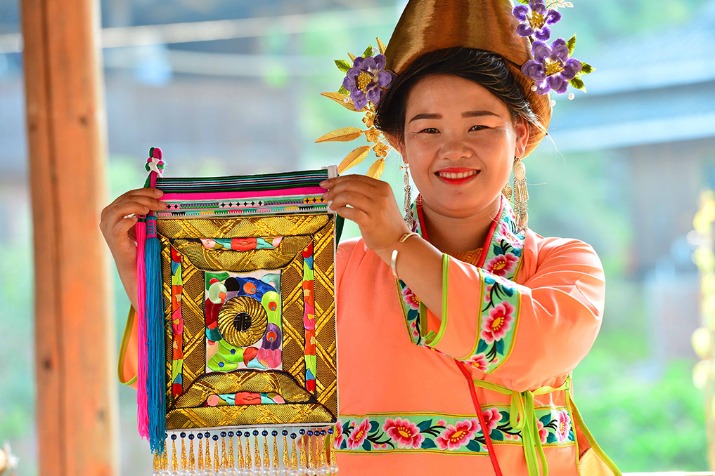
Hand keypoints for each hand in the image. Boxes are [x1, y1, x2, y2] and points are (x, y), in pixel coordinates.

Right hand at [99, 187, 165, 307]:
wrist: (134, 265)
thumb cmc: (139, 243)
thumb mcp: (141, 222)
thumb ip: (144, 209)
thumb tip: (158, 196)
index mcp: (112, 210)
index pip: (128, 194)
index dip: (144, 191)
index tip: (160, 193)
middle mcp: (106, 216)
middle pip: (126, 198)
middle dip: (146, 198)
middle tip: (161, 202)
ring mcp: (108, 227)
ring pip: (120, 208)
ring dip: (138, 205)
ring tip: (151, 210)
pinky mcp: (113, 237)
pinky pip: (120, 224)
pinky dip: (130, 219)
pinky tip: (139, 219)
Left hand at [320, 175, 408, 251]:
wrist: (398, 241)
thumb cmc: (385, 222)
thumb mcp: (379, 201)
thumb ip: (364, 193)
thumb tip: (338, 188)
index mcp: (382, 186)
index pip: (356, 178)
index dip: (338, 179)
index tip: (326, 184)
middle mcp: (380, 194)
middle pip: (350, 184)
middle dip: (334, 189)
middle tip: (326, 195)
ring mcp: (376, 208)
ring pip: (349, 196)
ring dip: (336, 200)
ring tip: (332, 206)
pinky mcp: (371, 222)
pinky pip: (351, 212)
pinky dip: (342, 211)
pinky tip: (340, 213)